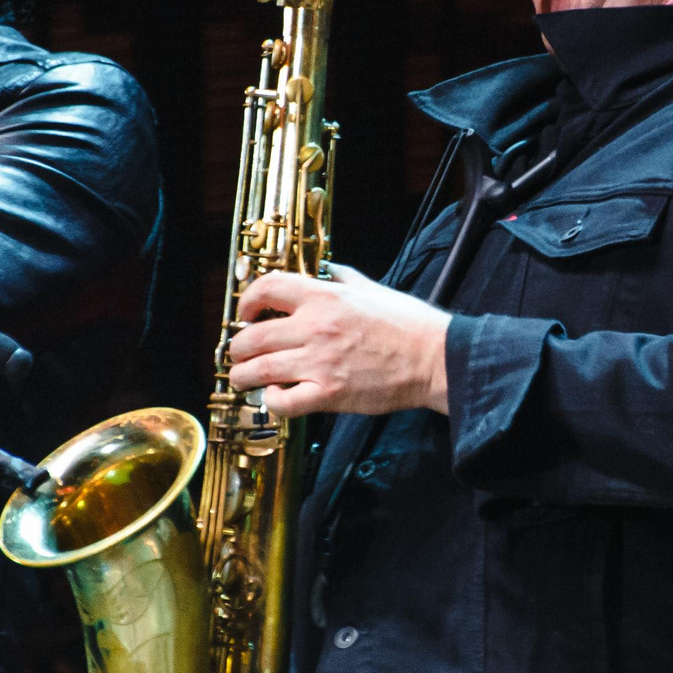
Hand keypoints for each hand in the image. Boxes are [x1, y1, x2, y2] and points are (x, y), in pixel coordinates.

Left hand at [226, 265, 451, 417]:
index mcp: (324, 296)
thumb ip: (344, 278)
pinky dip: (270, 401)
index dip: (247, 302)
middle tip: (239, 354)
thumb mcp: (372, 288)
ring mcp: (319, 362)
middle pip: (251, 336)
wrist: (435, 358)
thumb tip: (327, 270)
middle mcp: (315, 327)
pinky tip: (274, 396)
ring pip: (258, 370)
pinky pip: (282, 402)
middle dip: (237, 348)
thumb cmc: (408, 324)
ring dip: (242, 376)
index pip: (267, 289)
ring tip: (244, 378)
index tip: (245, 314)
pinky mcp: (328, 394)